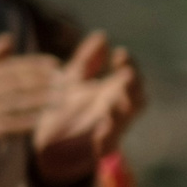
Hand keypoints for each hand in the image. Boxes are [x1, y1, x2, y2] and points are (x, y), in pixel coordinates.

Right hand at [0, 34, 57, 174]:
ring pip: (13, 102)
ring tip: (63, 97)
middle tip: (67, 80)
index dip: (32, 63)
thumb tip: (9, 39)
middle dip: (42, 80)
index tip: (56, 63)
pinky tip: (43, 120)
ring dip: (41, 99)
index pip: (4, 66)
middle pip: (11, 81)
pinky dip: (27, 121)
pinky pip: (7, 125)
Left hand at [32, 31, 142, 186]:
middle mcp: (115, 111)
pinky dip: (107, 136)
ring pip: (126, 120)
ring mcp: (109, 130)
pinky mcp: (97, 150)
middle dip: (134, 86)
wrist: (49, 150)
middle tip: (127, 73)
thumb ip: (88, 61)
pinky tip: (102, 126)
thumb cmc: (66, 112)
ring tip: (118, 98)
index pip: (129, 76)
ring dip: (124, 109)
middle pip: (137, 97)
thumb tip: (102, 35)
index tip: (120, 52)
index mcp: (111, 93)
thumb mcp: (73, 81)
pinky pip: (108, 144)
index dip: (128, 65)